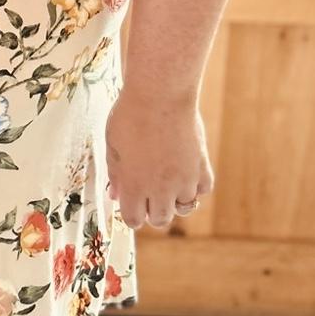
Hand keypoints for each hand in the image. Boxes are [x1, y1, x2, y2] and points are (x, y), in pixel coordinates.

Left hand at [104, 87, 212, 230]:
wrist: (160, 95)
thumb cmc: (130, 116)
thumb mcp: (113, 145)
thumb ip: (115, 174)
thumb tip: (115, 195)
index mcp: (134, 186)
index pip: (134, 220)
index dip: (132, 213)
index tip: (131, 202)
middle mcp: (161, 189)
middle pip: (160, 220)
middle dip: (153, 210)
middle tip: (149, 191)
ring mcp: (184, 180)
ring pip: (183, 208)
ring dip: (175, 198)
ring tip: (166, 177)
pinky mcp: (202, 168)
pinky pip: (202, 190)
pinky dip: (195, 186)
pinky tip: (185, 170)